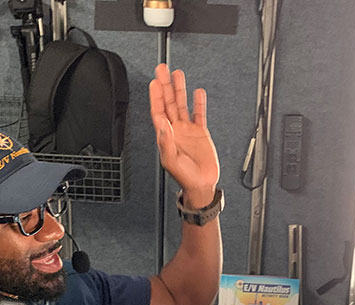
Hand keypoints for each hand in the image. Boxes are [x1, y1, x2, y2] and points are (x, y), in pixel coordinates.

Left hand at [149, 63, 218, 205]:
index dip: (156, 96)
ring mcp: (187, 130)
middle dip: (165, 85)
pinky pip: (199, 114)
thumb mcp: (171, 161)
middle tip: (162, 69)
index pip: (158, 111)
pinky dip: (199, 103)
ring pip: (182, 104)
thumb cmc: (184, 177)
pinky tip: (198, 92)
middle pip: (168, 102)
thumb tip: (163, 125)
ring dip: (179, 89)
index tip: (154, 83)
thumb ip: (166, 142)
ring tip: (178, 74)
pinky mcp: (200, 132)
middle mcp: (175, 129)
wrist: (201, 184)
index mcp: (165, 136)